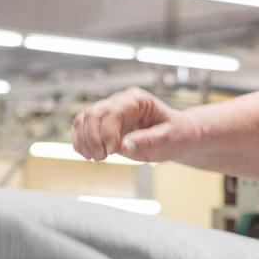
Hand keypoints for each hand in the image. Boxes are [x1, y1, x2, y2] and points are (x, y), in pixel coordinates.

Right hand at [71, 87, 187, 161]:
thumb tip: (125, 145)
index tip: (112, 151)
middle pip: (93, 114)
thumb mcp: (170, 138)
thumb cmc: (176, 133)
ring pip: (82, 120)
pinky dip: (80, 143)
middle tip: (102, 157)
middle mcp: (120, 102)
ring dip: (84, 140)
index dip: (107, 132)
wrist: (177, 136)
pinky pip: (81, 130)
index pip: (112, 111)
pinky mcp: (103, 126)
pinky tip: (89, 155)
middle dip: (93, 138)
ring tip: (97, 158)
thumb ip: (149, 140)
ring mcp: (110, 113)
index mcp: (137, 100)